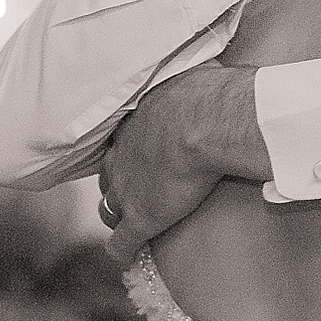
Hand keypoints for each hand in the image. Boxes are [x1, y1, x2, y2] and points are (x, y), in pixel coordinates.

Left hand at [100, 63, 266, 264]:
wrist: (206, 122)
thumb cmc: (206, 94)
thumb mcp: (192, 78)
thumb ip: (193, 80)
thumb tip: (212, 65)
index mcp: (132, 125)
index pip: (122, 143)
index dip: (133, 152)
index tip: (148, 155)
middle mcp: (120, 158)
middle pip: (109, 176)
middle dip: (119, 183)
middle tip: (139, 187)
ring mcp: (127, 191)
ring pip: (110, 209)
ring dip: (118, 214)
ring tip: (131, 221)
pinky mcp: (142, 218)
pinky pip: (122, 242)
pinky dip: (123, 249)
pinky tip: (128, 255)